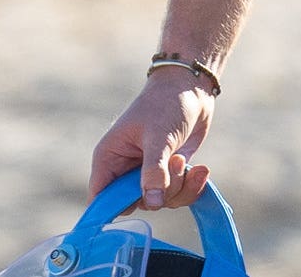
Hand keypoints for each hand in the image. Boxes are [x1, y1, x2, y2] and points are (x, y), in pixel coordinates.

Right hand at [88, 69, 214, 210]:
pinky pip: (177, 196)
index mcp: (110, 157)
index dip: (110, 210)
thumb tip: (152, 203)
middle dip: (160, 191)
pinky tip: (200, 169)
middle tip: (175, 162)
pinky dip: (191, 187)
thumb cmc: (166, 104)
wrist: (191, 89)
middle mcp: (125, 170)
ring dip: (178, 186)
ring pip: (160, 202)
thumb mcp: (158, 137)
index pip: (100, 196)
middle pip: (136, 203)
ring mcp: (148, 173)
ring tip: (184, 159)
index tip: (136, 205)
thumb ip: (154, 171)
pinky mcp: (169, 175)